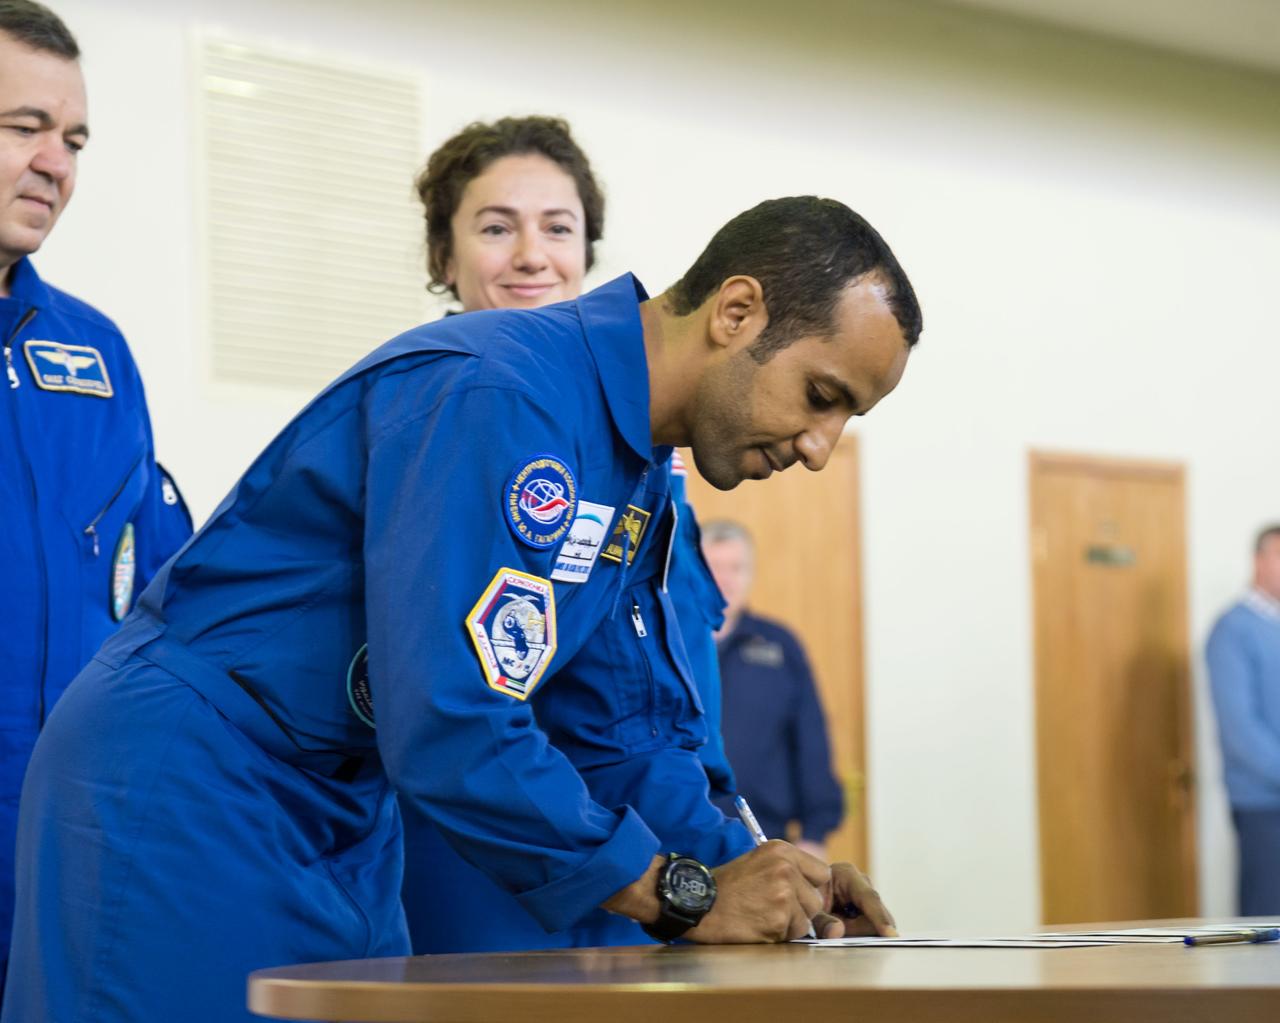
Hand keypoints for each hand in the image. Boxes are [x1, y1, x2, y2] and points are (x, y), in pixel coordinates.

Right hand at [684, 840, 829, 942]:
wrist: (700, 903)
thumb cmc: (727, 886)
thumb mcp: (758, 862)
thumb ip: (789, 870)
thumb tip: (818, 891)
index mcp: (782, 850)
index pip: (822, 873)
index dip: (810, 887)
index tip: (796, 894)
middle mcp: (786, 868)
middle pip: (816, 899)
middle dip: (800, 909)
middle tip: (772, 908)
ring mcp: (784, 893)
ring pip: (807, 919)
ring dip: (789, 924)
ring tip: (763, 916)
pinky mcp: (779, 918)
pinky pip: (793, 934)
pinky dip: (778, 935)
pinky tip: (758, 925)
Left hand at [810, 861, 897, 937]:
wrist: (801, 894)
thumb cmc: (804, 898)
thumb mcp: (809, 909)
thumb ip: (821, 921)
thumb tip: (837, 933)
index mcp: (846, 874)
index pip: (869, 897)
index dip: (879, 917)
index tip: (890, 934)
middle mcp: (861, 882)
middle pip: (877, 914)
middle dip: (862, 930)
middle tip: (837, 933)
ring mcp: (867, 896)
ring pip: (876, 923)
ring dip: (858, 933)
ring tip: (835, 928)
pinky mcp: (868, 909)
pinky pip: (871, 927)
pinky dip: (859, 934)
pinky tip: (844, 931)